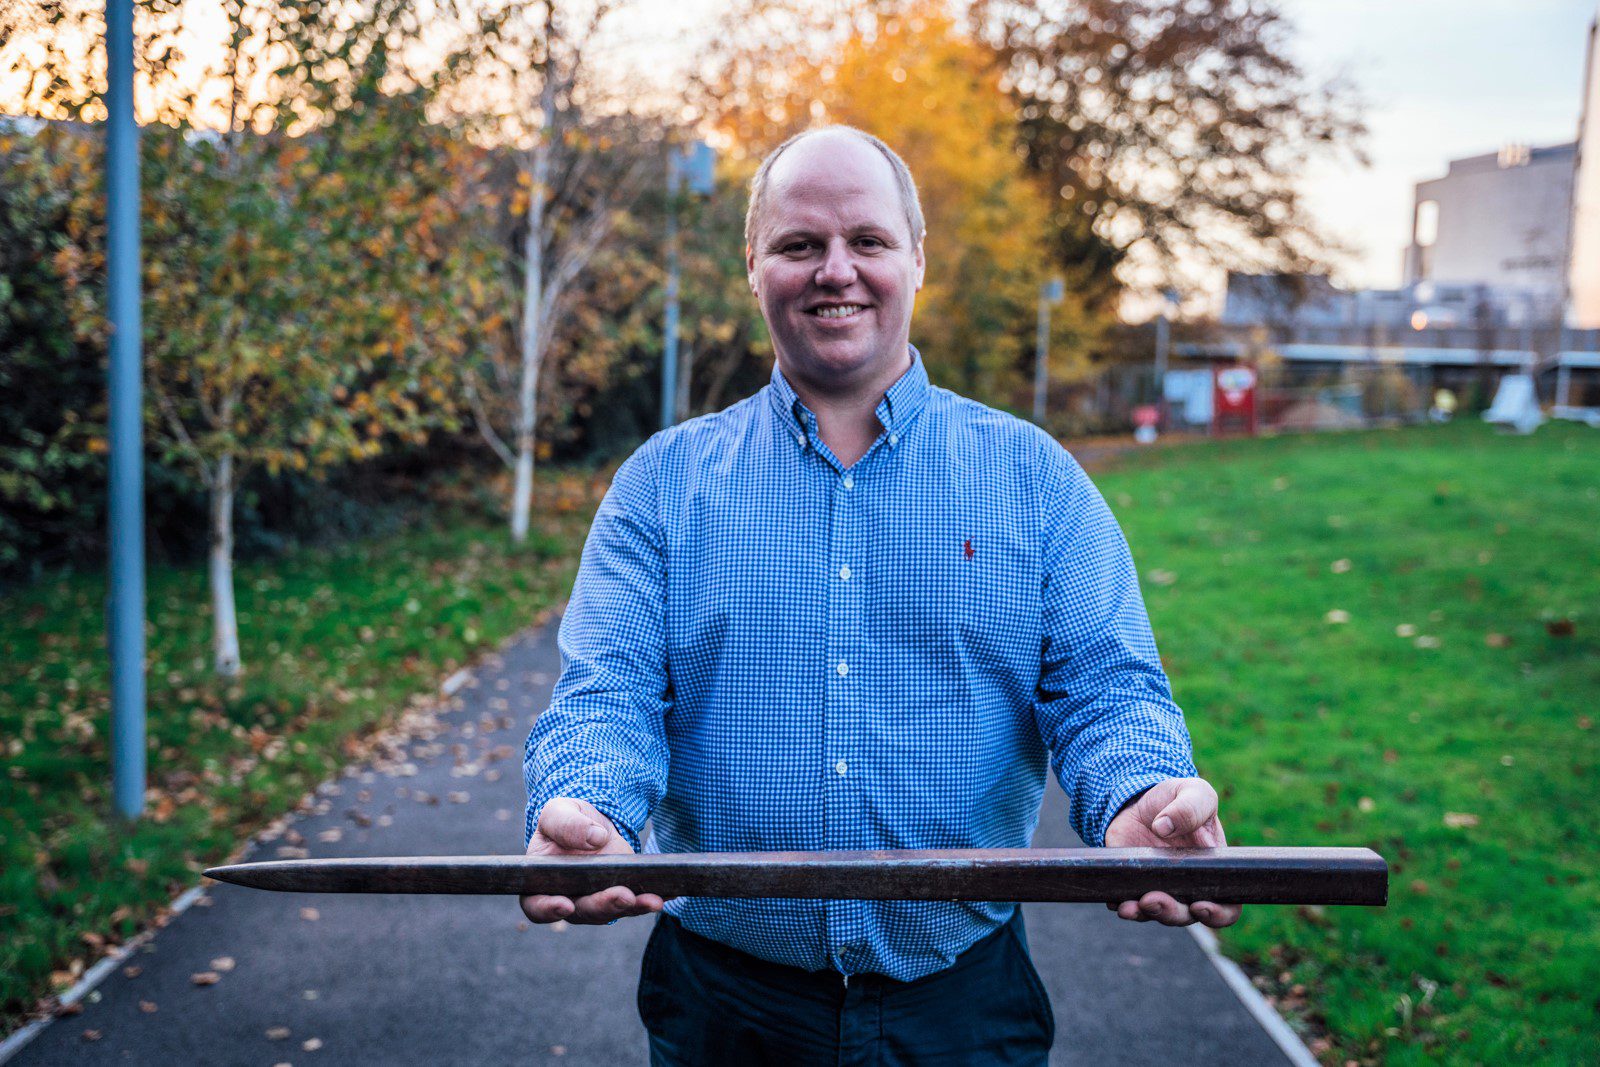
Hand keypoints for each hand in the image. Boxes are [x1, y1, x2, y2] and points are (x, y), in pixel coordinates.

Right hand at [519, 797, 666, 924]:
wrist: (591, 821)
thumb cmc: (566, 819)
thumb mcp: (558, 811)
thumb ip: (567, 824)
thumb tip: (594, 838)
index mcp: (541, 882)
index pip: (536, 905)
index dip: (548, 909)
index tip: (565, 905)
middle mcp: (567, 898)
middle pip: (583, 912)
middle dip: (604, 905)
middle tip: (624, 896)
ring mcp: (595, 899)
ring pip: (612, 911)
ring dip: (633, 907)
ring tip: (654, 900)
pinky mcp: (621, 894)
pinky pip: (636, 902)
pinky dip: (651, 899)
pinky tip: (668, 893)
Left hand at [1104, 777, 1240, 929]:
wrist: (1140, 799)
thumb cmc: (1178, 799)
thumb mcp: (1193, 792)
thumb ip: (1189, 807)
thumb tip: (1165, 826)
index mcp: (1211, 869)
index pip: (1226, 907)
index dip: (1217, 915)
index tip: (1200, 906)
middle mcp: (1187, 885)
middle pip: (1186, 916)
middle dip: (1170, 913)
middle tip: (1152, 899)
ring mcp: (1159, 886)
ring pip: (1156, 914)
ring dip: (1143, 914)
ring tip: (1129, 906)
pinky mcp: (1133, 882)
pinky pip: (1129, 903)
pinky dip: (1122, 905)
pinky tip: (1115, 900)